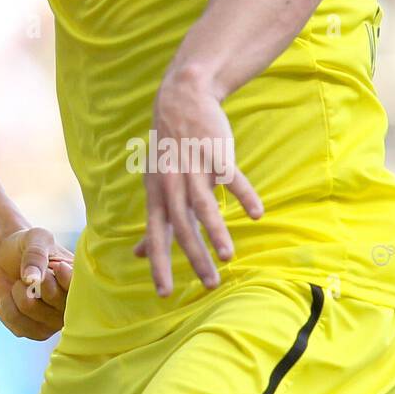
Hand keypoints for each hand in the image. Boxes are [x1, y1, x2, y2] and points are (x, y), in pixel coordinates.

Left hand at [0, 228, 74, 340]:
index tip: (55, 267)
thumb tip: (32, 279)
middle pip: (56, 299)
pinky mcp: (33, 331)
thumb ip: (36, 253)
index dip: (66, 280)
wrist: (6, 259)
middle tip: (32, 273)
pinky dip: (7, 305)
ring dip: (18, 290)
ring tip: (21, 282)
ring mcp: (53, 322)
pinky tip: (11, 296)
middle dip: (37, 281)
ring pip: (31, 308)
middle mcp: (71, 306)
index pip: (84, 291)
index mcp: (79, 282)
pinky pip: (17, 323)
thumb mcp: (35, 237)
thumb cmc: (28, 246)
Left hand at [133, 67, 263, 296]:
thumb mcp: (154, 184)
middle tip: (209, 285)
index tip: (164, 293)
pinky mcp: (215, 152)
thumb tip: (138, 254)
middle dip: (194, 256)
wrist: (180, 100)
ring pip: (203, 204)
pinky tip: (256, 214)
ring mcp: (194, 167)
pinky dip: (243, 194)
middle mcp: (172, 183)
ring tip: (228, 257)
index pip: (156, 234)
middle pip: (182, 225)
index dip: (159, 262)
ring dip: (216, 231)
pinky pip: (230, 176)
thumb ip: (154, 221)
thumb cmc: (168, 150)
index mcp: (158, 194)